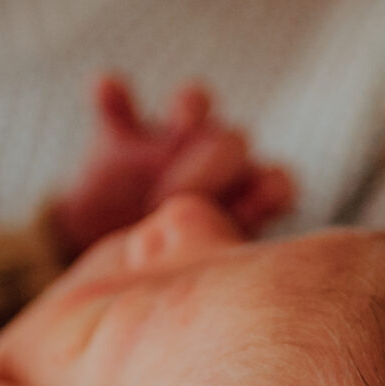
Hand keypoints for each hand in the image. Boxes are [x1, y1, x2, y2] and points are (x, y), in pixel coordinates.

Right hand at [46, 74, 295, 257]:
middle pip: (234, 141)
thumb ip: (217, 270)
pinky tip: (108, 91)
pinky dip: (112, 93)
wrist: (108, 271)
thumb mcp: (194, 282)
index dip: (265, 192)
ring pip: (194, 102)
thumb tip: (239, 294)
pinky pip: (116, 102)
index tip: (237, 219)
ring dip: (191, 108)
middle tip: (171, 206)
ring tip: (182, 123)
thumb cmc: (167, 279)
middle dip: (209, 169)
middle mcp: (215, 163)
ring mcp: (169, 144)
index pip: (277, 181)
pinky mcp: (120, 136)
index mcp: (245, 198)